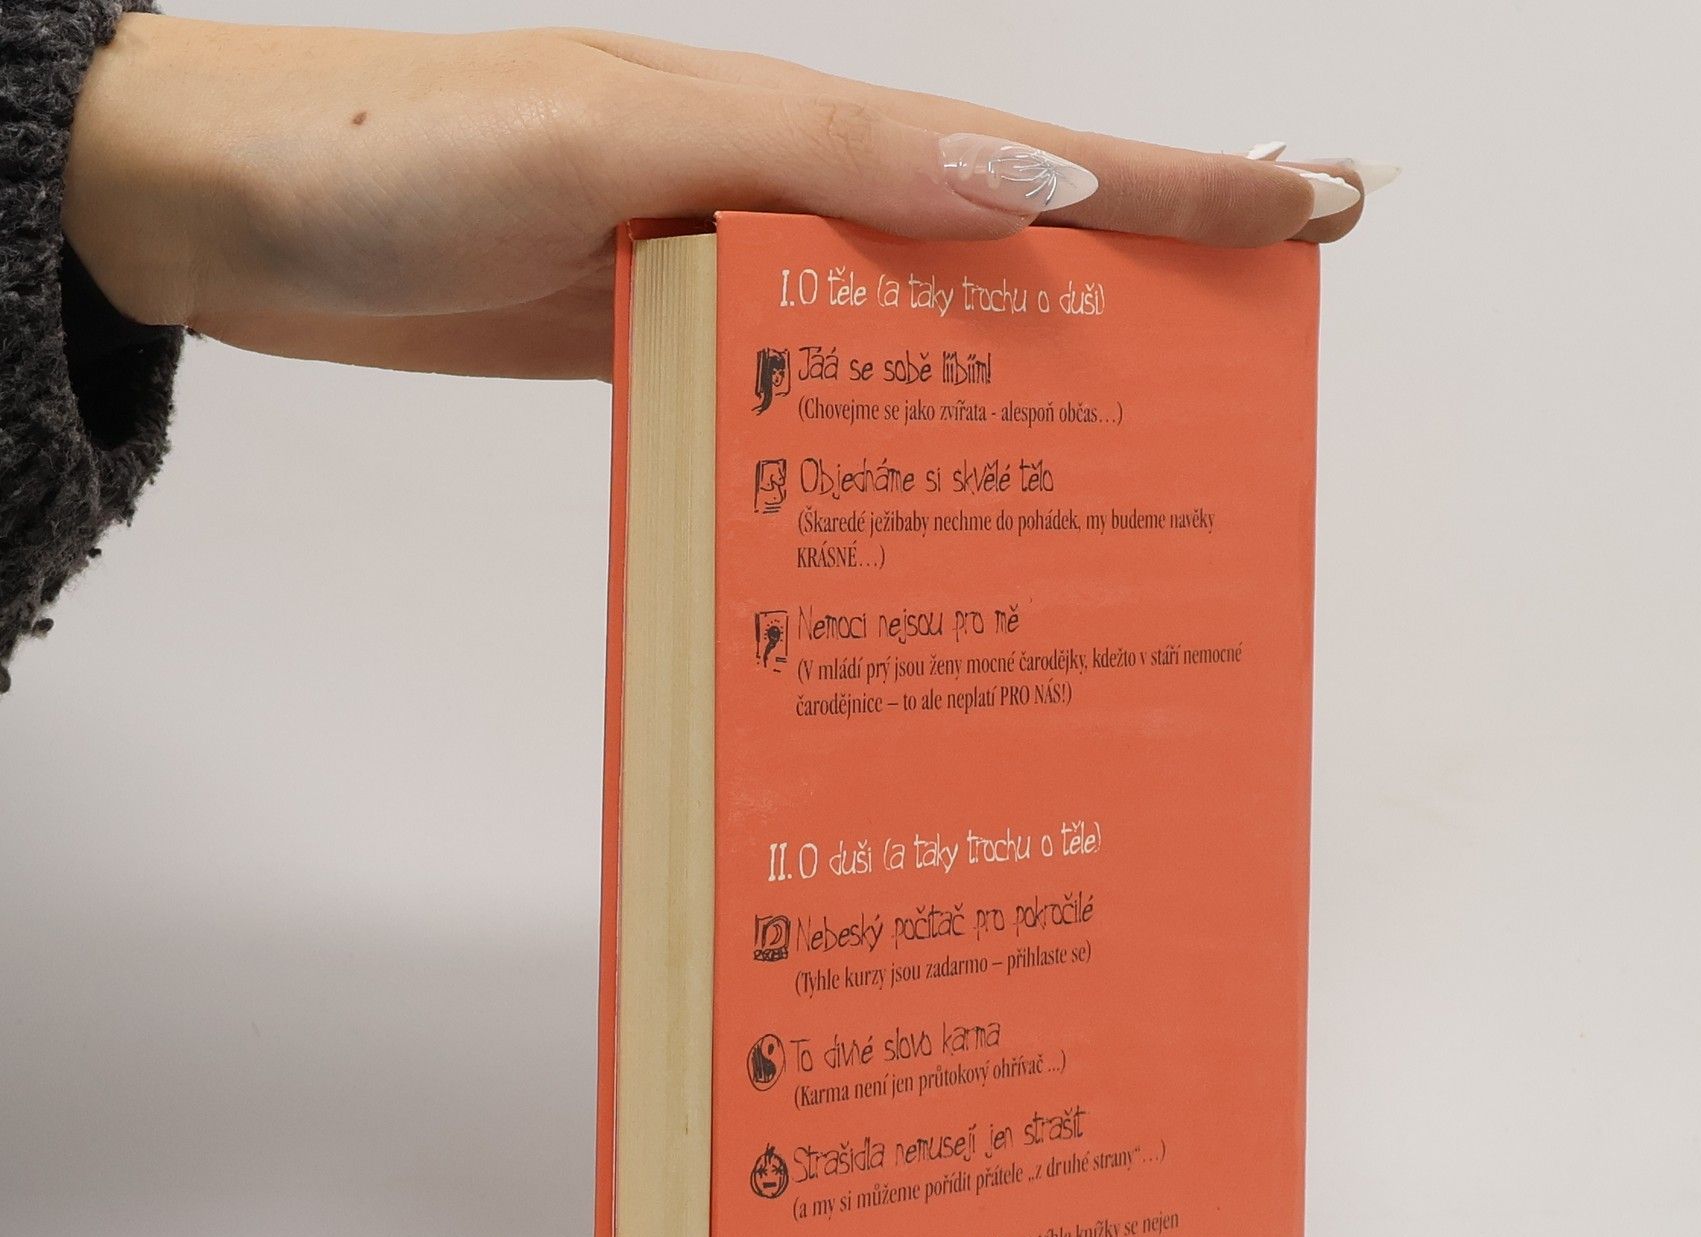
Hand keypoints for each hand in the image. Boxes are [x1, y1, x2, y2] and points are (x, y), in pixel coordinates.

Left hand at [64, 17, 1381, 379]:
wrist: (238, 207)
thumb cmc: (397, 150)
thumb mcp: (609, 132)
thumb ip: (809, 160)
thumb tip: (1025, 185)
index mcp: (797, 134)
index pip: (1031, 156)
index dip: (1179, 183)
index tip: (1315, 201)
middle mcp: (786, 207)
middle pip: (1008, 248)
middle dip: (1149, 284)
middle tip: (1269, 342)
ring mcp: (735, 288)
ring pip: (925, 338)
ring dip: (1035, 383)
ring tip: (1143, 456)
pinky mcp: (678, 355)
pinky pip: (823, 403)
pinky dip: (901, 440)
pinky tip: (939, 493)